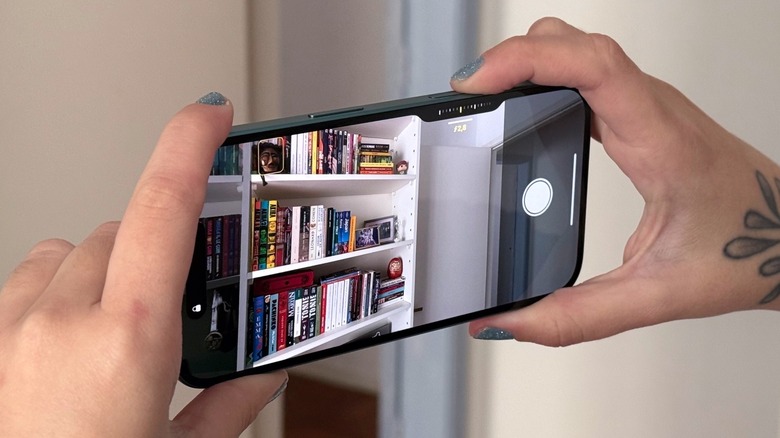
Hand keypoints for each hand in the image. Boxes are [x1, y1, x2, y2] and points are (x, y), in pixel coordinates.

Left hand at [0, 93, 286, 436]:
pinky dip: (51, 296)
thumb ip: (228, 409)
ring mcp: (8, 326)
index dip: (189, 144)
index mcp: (129, 337)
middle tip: (171, 300)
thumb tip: (264, 381)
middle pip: (119, 228)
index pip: (163, 205)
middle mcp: (61, 318)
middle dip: (153, 250)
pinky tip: (62, 346)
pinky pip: (22, 282)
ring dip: (97, 271)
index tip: (211, 112)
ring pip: (65, 251)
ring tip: (110, 328)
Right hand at [452, 18, 779, 345]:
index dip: (527, 60)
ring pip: (576, 49)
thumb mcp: (657, 294)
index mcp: (661, 142)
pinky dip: (543, 76)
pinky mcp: (638, 114)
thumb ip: (577, 317)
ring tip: (482, 95)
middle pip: (573, 44)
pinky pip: (583, 73)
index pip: (592, 67)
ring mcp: (646, 107)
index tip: (478, 82)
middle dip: (511, 57)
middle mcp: (652, 110)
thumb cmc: (747, 251)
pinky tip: (520, 107)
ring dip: (525, 61)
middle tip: (466, 93)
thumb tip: (508, 322)